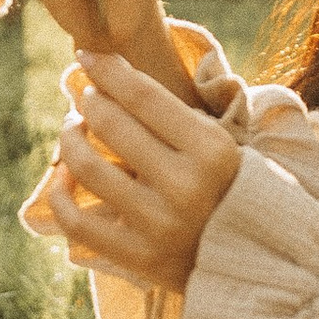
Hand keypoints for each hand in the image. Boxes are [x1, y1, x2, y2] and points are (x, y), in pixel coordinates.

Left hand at [23, 51, 240, 294]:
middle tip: (87, 96)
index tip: (87, 55)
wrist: (258, 264)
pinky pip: (78, 222)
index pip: (144, 96)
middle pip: (111, 124)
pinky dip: (60, 195)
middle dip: (89, 101)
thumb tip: (112, 73)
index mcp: (213, 151)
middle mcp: (186, 186)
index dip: (107, 69)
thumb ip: (175, 117)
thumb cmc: (232, 191)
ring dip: (70, 138)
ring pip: (88, 167)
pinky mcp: (139, 258)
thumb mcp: (223, 146)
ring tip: (74, 128)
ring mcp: (160, 225)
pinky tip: (64, 177)